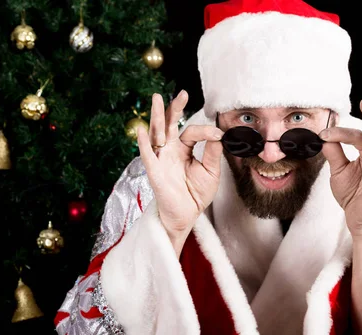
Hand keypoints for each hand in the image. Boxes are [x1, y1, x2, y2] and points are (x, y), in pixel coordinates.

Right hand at [137, 90, 223, 247]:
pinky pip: (148, 155)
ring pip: (157, 133)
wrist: (187, 215)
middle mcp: (170, 150)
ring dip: (156, 116)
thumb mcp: (210, 172)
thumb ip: (212, 153)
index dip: (205, 132)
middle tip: (183, 93)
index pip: (192, 132)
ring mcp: (161, 159)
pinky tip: (143, 130)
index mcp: (184, 149)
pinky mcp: (154, 171)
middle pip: (169, 124)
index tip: (218, 135)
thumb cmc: (196, 194)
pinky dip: (144, 143)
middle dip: (174, 108)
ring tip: (156, 98)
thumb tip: (218, 134)